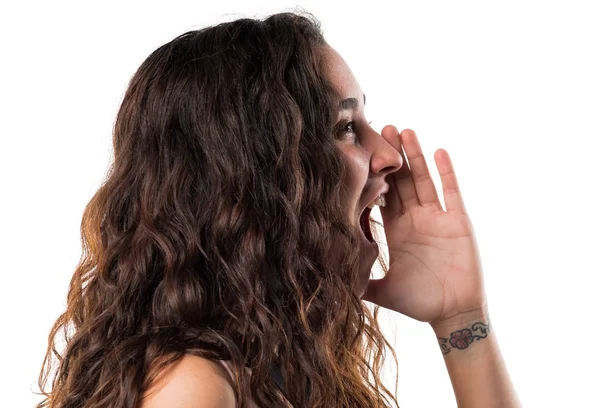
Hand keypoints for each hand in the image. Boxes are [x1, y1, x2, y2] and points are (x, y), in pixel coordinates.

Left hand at [362, 127, 486, 325]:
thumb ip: (358, 283)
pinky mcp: (457, 221)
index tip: (360, 155)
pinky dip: (446, 172)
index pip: (382, 197)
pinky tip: (438, 151)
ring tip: (404, 131)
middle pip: (400, 181)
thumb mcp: (382, 291)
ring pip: (423, 180)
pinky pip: (451, 192)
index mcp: (396, 231)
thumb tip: (329, 283)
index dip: (372, 177)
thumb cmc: (419, 303)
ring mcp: (437, 217)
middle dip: (391, 157)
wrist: (453, 314)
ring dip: (414, 156)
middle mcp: (415, 219)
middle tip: (380, 128)